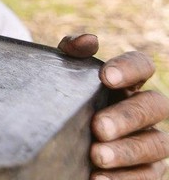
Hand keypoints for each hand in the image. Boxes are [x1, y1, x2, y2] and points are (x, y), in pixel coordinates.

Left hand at [58, 35, 168, 178]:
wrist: (50, 141)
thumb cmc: (62, 101)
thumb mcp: (60, 75)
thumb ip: (70, 54)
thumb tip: (88, 41)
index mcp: (127, 82)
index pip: (142, 65)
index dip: (129, 68)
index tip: (105, 78)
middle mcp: (144, 110)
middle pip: (154, 107)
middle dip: (127, 117)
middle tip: (97, 126)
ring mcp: (148, 142)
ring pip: (156, 145)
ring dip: (127, 151)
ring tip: (97, 156)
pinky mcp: (144, 172)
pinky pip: (147, 178)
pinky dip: (126, 179)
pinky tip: (98, 179)